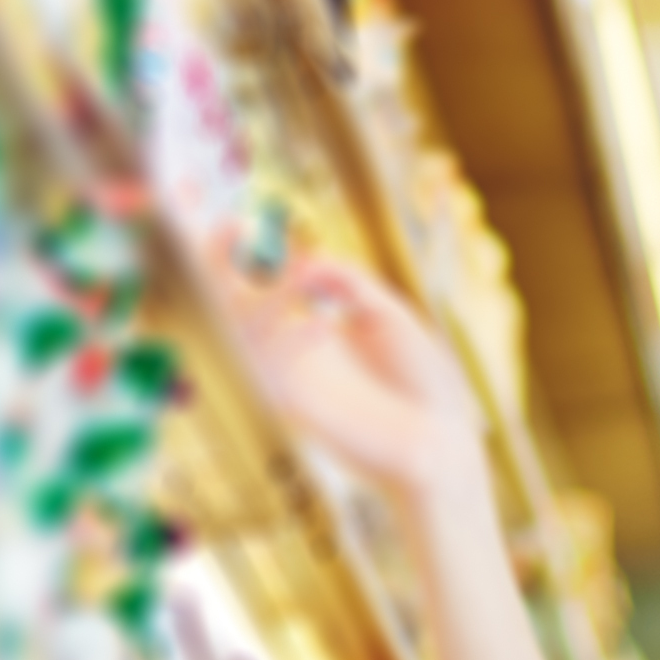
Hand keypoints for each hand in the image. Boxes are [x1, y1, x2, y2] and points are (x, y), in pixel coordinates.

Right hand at [208, 251, 486, 520]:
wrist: (439, 441)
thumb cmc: (419, 381)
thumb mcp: (386, 313)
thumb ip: (348, 280)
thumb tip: (311, 260)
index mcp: (306, 328)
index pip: (253, 286)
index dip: (233, 254)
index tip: (235, 218)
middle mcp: (287, 352)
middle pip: (227, 303)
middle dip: (220, 262)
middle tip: (234, 226)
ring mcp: (286, 379)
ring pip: (244, 328)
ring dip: (272, 293)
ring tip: (309, 273)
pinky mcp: (294, 408)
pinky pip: (272, 365)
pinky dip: (295, 335)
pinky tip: (326, 325)